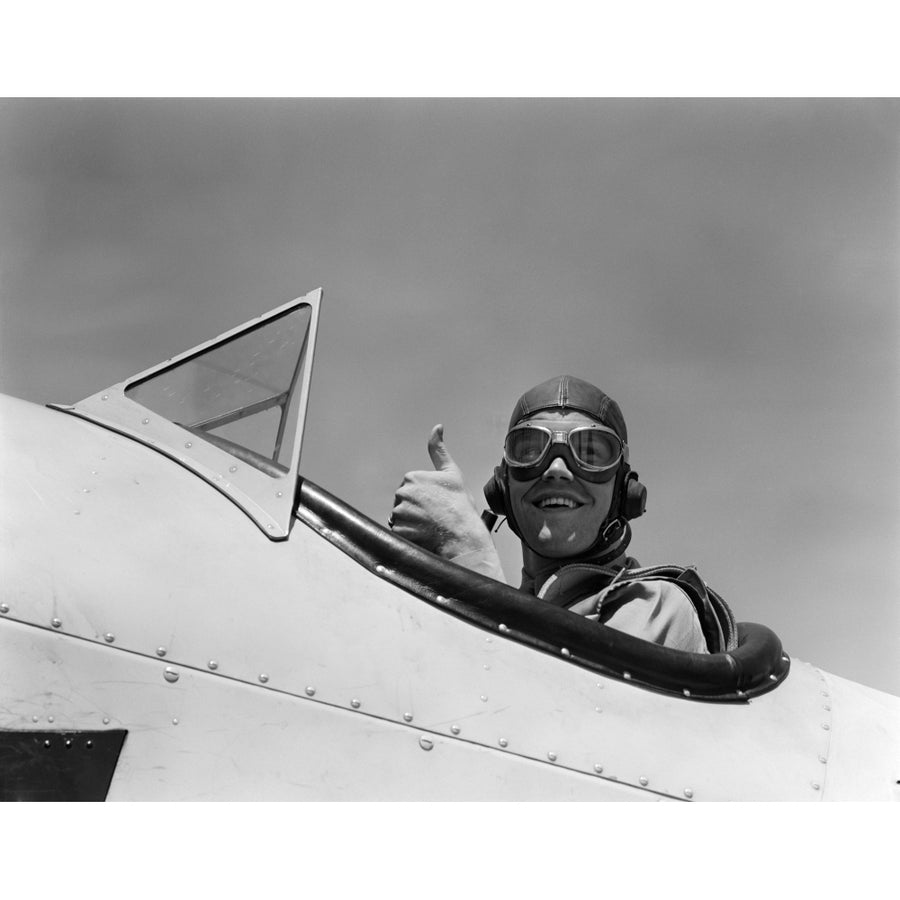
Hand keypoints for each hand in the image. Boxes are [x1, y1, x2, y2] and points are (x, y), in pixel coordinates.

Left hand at [390, 424, 491, 558]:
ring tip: (430, 525)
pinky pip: (400, 531)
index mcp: (412, 477)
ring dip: (412, 522)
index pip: (411, 488)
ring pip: (401, 517)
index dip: (424, 496)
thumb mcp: (452, 473)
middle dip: (415, 509)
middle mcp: (402, 493)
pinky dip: (409, 534)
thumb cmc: (459, 505)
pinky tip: (424, 534)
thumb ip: (439, 450)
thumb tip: (437, 427)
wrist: (463, 535)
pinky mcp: (398, 530)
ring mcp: (399, 512)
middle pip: (404, 502)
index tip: (437, 502)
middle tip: (434, 515)